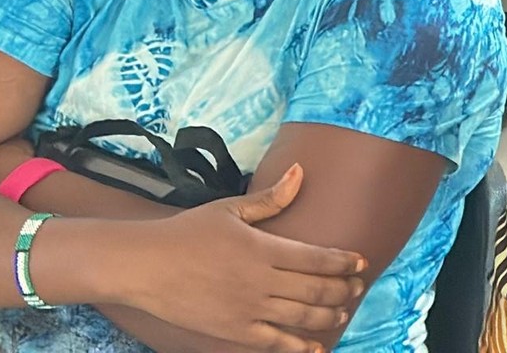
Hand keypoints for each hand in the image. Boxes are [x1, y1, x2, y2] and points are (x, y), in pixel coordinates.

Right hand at [119, 164, 366, 352]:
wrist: (144, 266)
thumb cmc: (187, 232)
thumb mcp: (231, 209)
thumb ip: (271, 197)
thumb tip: (301, 170)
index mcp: (265, 248)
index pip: (318, 258)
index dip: (345, 262)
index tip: (362, 262)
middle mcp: (262, 281)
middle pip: (317, 290)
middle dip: (344, 290)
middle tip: (358, 287)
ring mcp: (247, 309)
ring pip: (301, 318)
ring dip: (328, 316)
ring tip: (343, 313)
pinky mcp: (231, 330)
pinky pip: (273, 343)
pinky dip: (298, 347)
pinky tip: (314, 348)